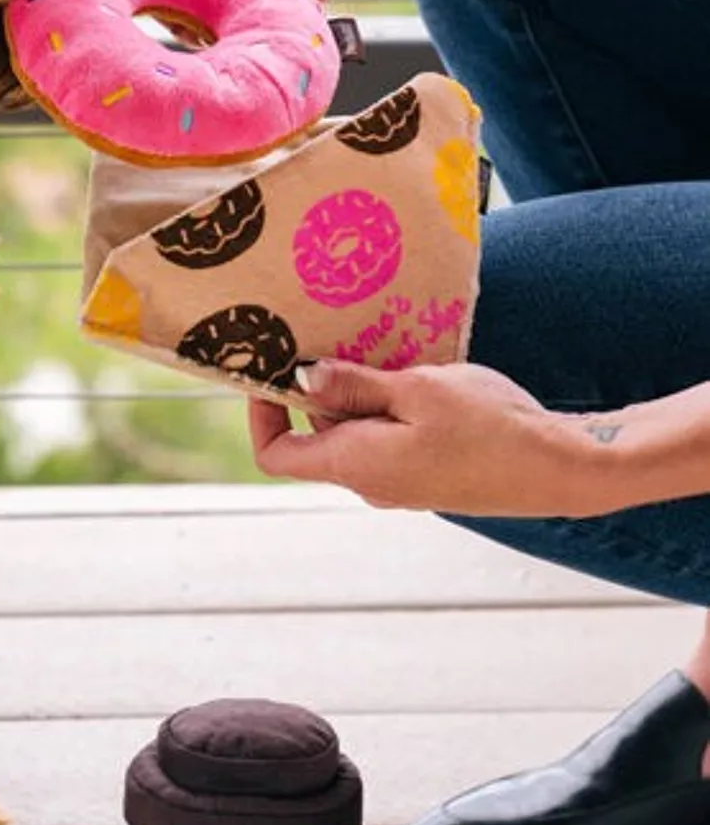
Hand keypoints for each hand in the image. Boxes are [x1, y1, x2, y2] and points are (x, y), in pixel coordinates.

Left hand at [249, 360, 616, 518]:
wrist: (562, 469)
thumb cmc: (490, 426)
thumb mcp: (417, 389)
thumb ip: (356, 385)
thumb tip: (305, 378)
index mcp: (355, 466)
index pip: (276, 454)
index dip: (263, 413)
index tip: (272, 371)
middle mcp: (370, 484)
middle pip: (317, 438)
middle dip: (318, 390)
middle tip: (331, 339)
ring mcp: (401, 484)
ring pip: (356, 435)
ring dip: (359, 395)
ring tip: (381, 351)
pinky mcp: (429, 477)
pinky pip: (389, 440)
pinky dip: (389, 408)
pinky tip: (415, 374)